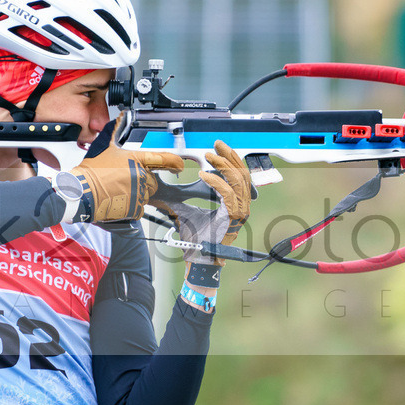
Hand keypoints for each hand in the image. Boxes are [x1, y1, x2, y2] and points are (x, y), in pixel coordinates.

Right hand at [70, 115, 184, 221]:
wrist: (82, 191)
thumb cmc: (92, 171)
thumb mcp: (106, 147)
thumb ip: (116, 132)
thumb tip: (121, 117)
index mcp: (137, 160)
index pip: (164, 159)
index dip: (175, 163)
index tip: (179, 166)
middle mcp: (141, 176)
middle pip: (153, 181)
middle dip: (143, 182)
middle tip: (125, 181)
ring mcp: (139, 193)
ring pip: (146, 195)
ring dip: (136, 194)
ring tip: (119, 190)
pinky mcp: (135, 208)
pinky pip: (140, 209)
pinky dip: (132, 207)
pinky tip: (119, 200)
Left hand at [150, 140, 251, 265]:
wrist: (199, 259)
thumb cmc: (196, 240)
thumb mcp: (186, 213)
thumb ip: (181, 199)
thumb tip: (163, 190)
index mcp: (234, 204)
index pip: (238, 176)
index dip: (229, 160)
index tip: (218, 149)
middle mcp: (241, 207)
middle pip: (241, 175)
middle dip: (228, 157)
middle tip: (215, 145)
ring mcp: (240, 212)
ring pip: (238, 181)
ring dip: (222, 166)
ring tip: (208, 157)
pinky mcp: (234, 217)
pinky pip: (228, 194)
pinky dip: (216, 182)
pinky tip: (203, 175)